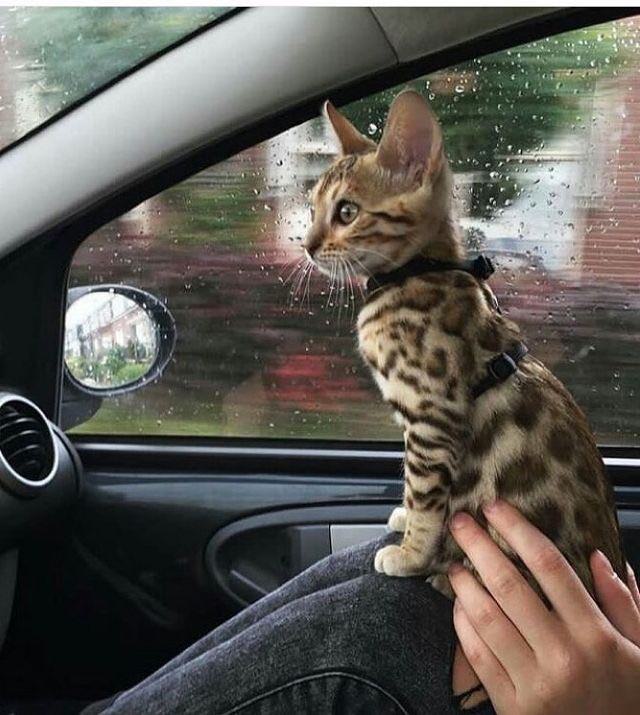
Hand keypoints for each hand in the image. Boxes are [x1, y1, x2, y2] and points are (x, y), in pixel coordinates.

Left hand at [448, 500, 639, 713]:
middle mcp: (563, 655)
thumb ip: (624, 604)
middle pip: (508, 585)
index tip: (495, 506)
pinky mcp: (511, 706)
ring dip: (464, 584)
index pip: (549, 566)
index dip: (518, 529)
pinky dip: (462, 625)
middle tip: (459, 523)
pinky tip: (459, 606)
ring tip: (455, 564)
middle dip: (478, 546)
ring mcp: (534, 682)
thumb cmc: (628, 700)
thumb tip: (600, 556)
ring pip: (486, 618)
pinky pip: (477, 656)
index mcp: (596, 634)